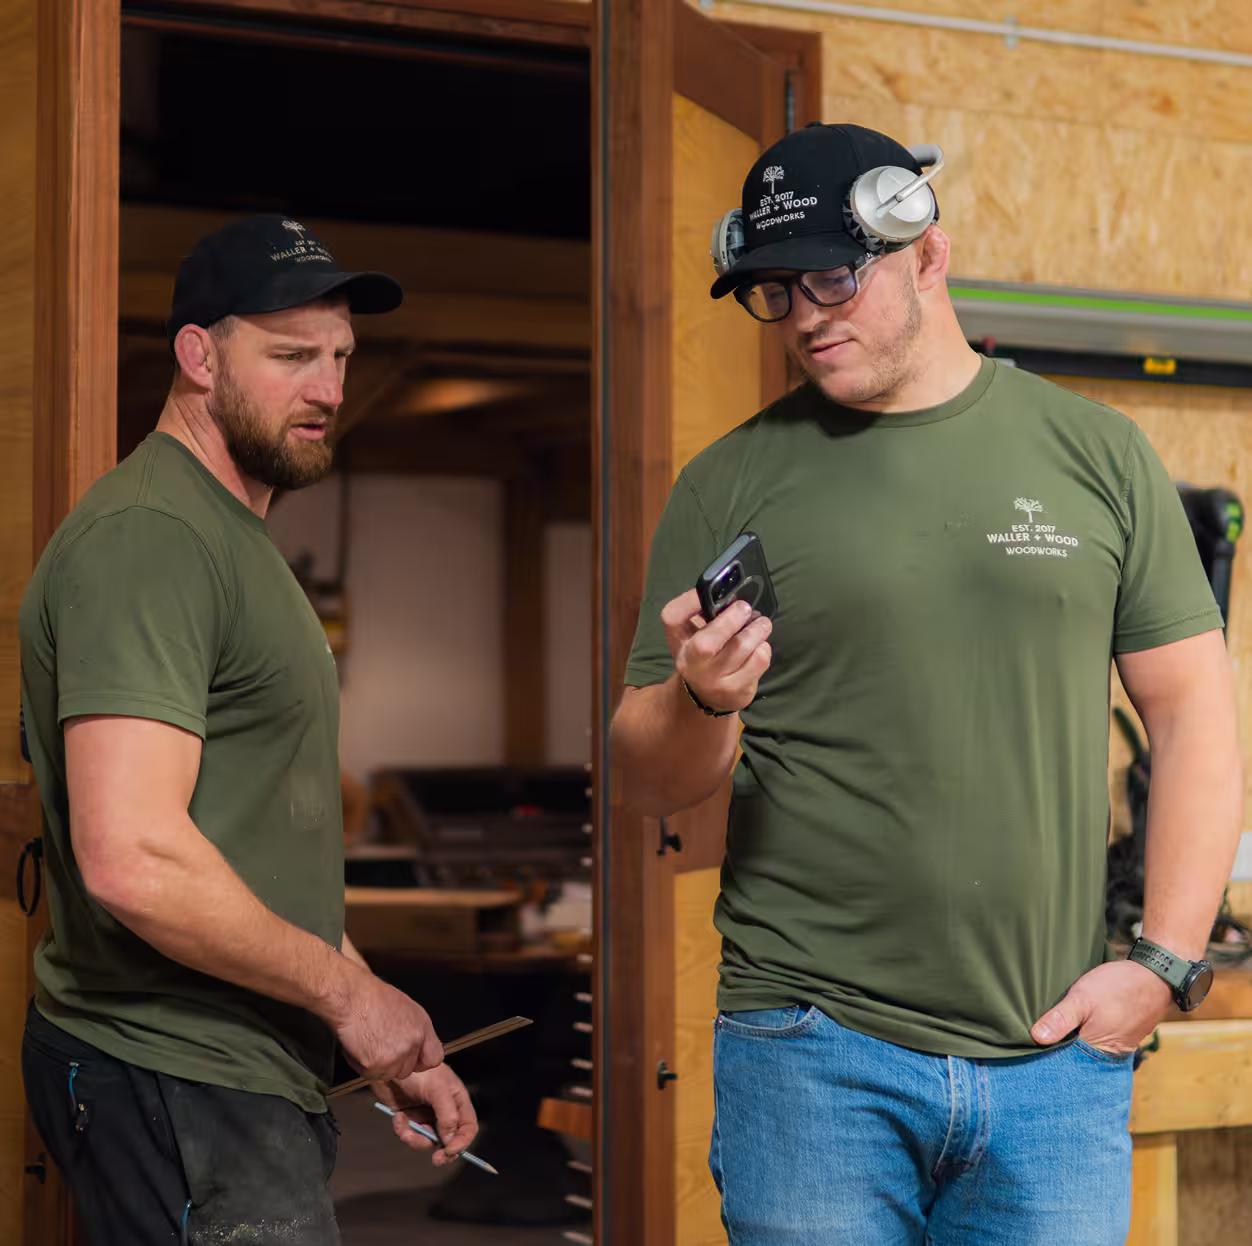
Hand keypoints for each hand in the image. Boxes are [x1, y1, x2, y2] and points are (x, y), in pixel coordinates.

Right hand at [324, 962, 444, 1082]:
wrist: (352, 996)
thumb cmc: (371, 997)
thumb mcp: (405, 1008)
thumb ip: (413, 1030)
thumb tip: (412, 1044)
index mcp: (422, 1027)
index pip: (434, 1058)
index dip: (419, 1061)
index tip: (410, 1060)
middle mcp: (413, 1042)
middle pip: (407, 1070)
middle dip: (393, 1063)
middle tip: (379, 1046)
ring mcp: (396, 1055)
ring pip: (387, 1074)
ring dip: (376, 1065)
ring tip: (367, 1042)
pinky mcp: (377, 1065)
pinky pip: (369, 1074)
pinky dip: (361, 1064)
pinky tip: (358, 1046)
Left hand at [373, 1064, 478, 1166]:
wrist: (388, 1066)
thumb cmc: (418, 1072)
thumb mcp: (437, 1089)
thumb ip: (447, 1114)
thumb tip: (449, 1140)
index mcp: (457, 1100)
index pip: (468, 1127)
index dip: (463, 1141)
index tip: (450, 1151)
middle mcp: (444, 1110)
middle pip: (449, 1139)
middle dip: (442, 1150)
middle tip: (436, 1160)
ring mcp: (426, 1116)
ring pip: (427, 1141)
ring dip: (415, 1139)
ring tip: (404, 1128)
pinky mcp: (409, 1119)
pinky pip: (409, 1135)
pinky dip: (402, 1130)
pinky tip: (397, 1117)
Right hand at [661, 589, 772, 714]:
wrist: (704, 695)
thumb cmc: (701, 655)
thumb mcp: (692, 633)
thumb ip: (703, 613)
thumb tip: (729, 591)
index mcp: (678, 641)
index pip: (672, 618)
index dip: (689, 601)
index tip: (709, 591)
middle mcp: (690, 663)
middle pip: (707, 641)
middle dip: (733, 617)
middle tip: (746, 608)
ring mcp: (714, 680)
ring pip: (740, 647)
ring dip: (757, 630)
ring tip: (762, 624)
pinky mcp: (737, 691)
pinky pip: (758, 661)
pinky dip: (764, 648)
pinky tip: (759, 646)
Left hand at [1030, 959, 1174, 1053]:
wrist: (1155, 976)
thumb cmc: (1118, 987)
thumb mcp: (1082, 998)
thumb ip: (1060, 1019)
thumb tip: (1036, 1038)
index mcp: (1098, 1051)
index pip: (1065, 1063)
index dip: (1047, 1055)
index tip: (1027, 1048)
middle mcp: (1109, 1055)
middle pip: (1076, 1057)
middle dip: (1057, 1049)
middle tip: (1034, 1038)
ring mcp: (1117, 1046)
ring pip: (1086, 1048)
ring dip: (1071, 1041)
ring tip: (1050, 1031)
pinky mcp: (1122, 1036)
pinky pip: (1098, 1040)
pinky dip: (1085, 1034)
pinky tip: (1073, 1025)